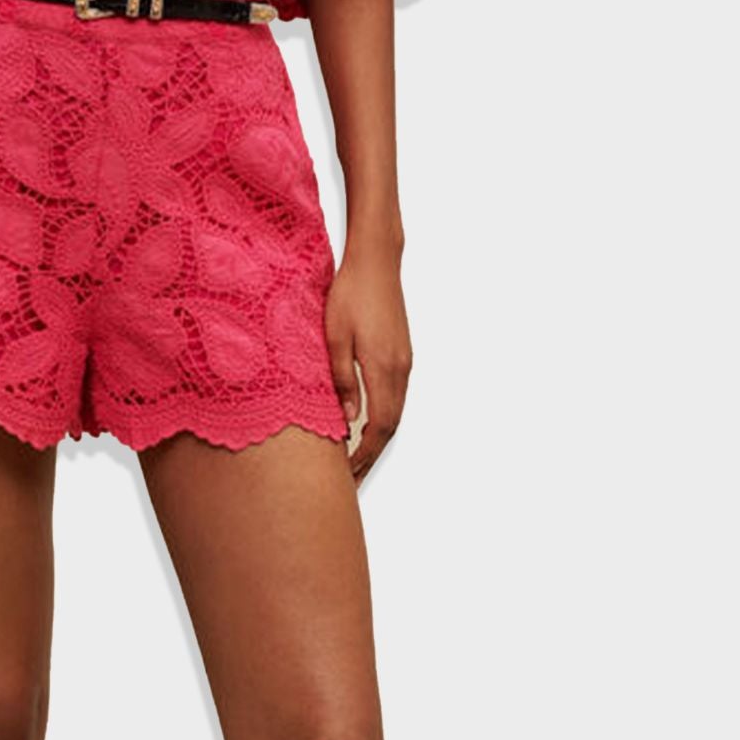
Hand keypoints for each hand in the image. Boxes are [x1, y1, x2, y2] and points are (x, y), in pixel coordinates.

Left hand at [325, 250, 412, 481]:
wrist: (377, 262)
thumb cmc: (350, 293)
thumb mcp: (334, 337)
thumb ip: (341, 380)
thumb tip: (345, 420)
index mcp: (383, 368)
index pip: (378, 426)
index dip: (365, 454)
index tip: (349, 474)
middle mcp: (400, 369)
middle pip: (390, 426)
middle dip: (371, 454)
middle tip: (352, 477)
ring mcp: (405, 361)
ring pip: (395, 412)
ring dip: (378, 438)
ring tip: (357, 457)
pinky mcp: (402, 353)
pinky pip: (395, 396)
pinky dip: (383, 418)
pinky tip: (366, 424)